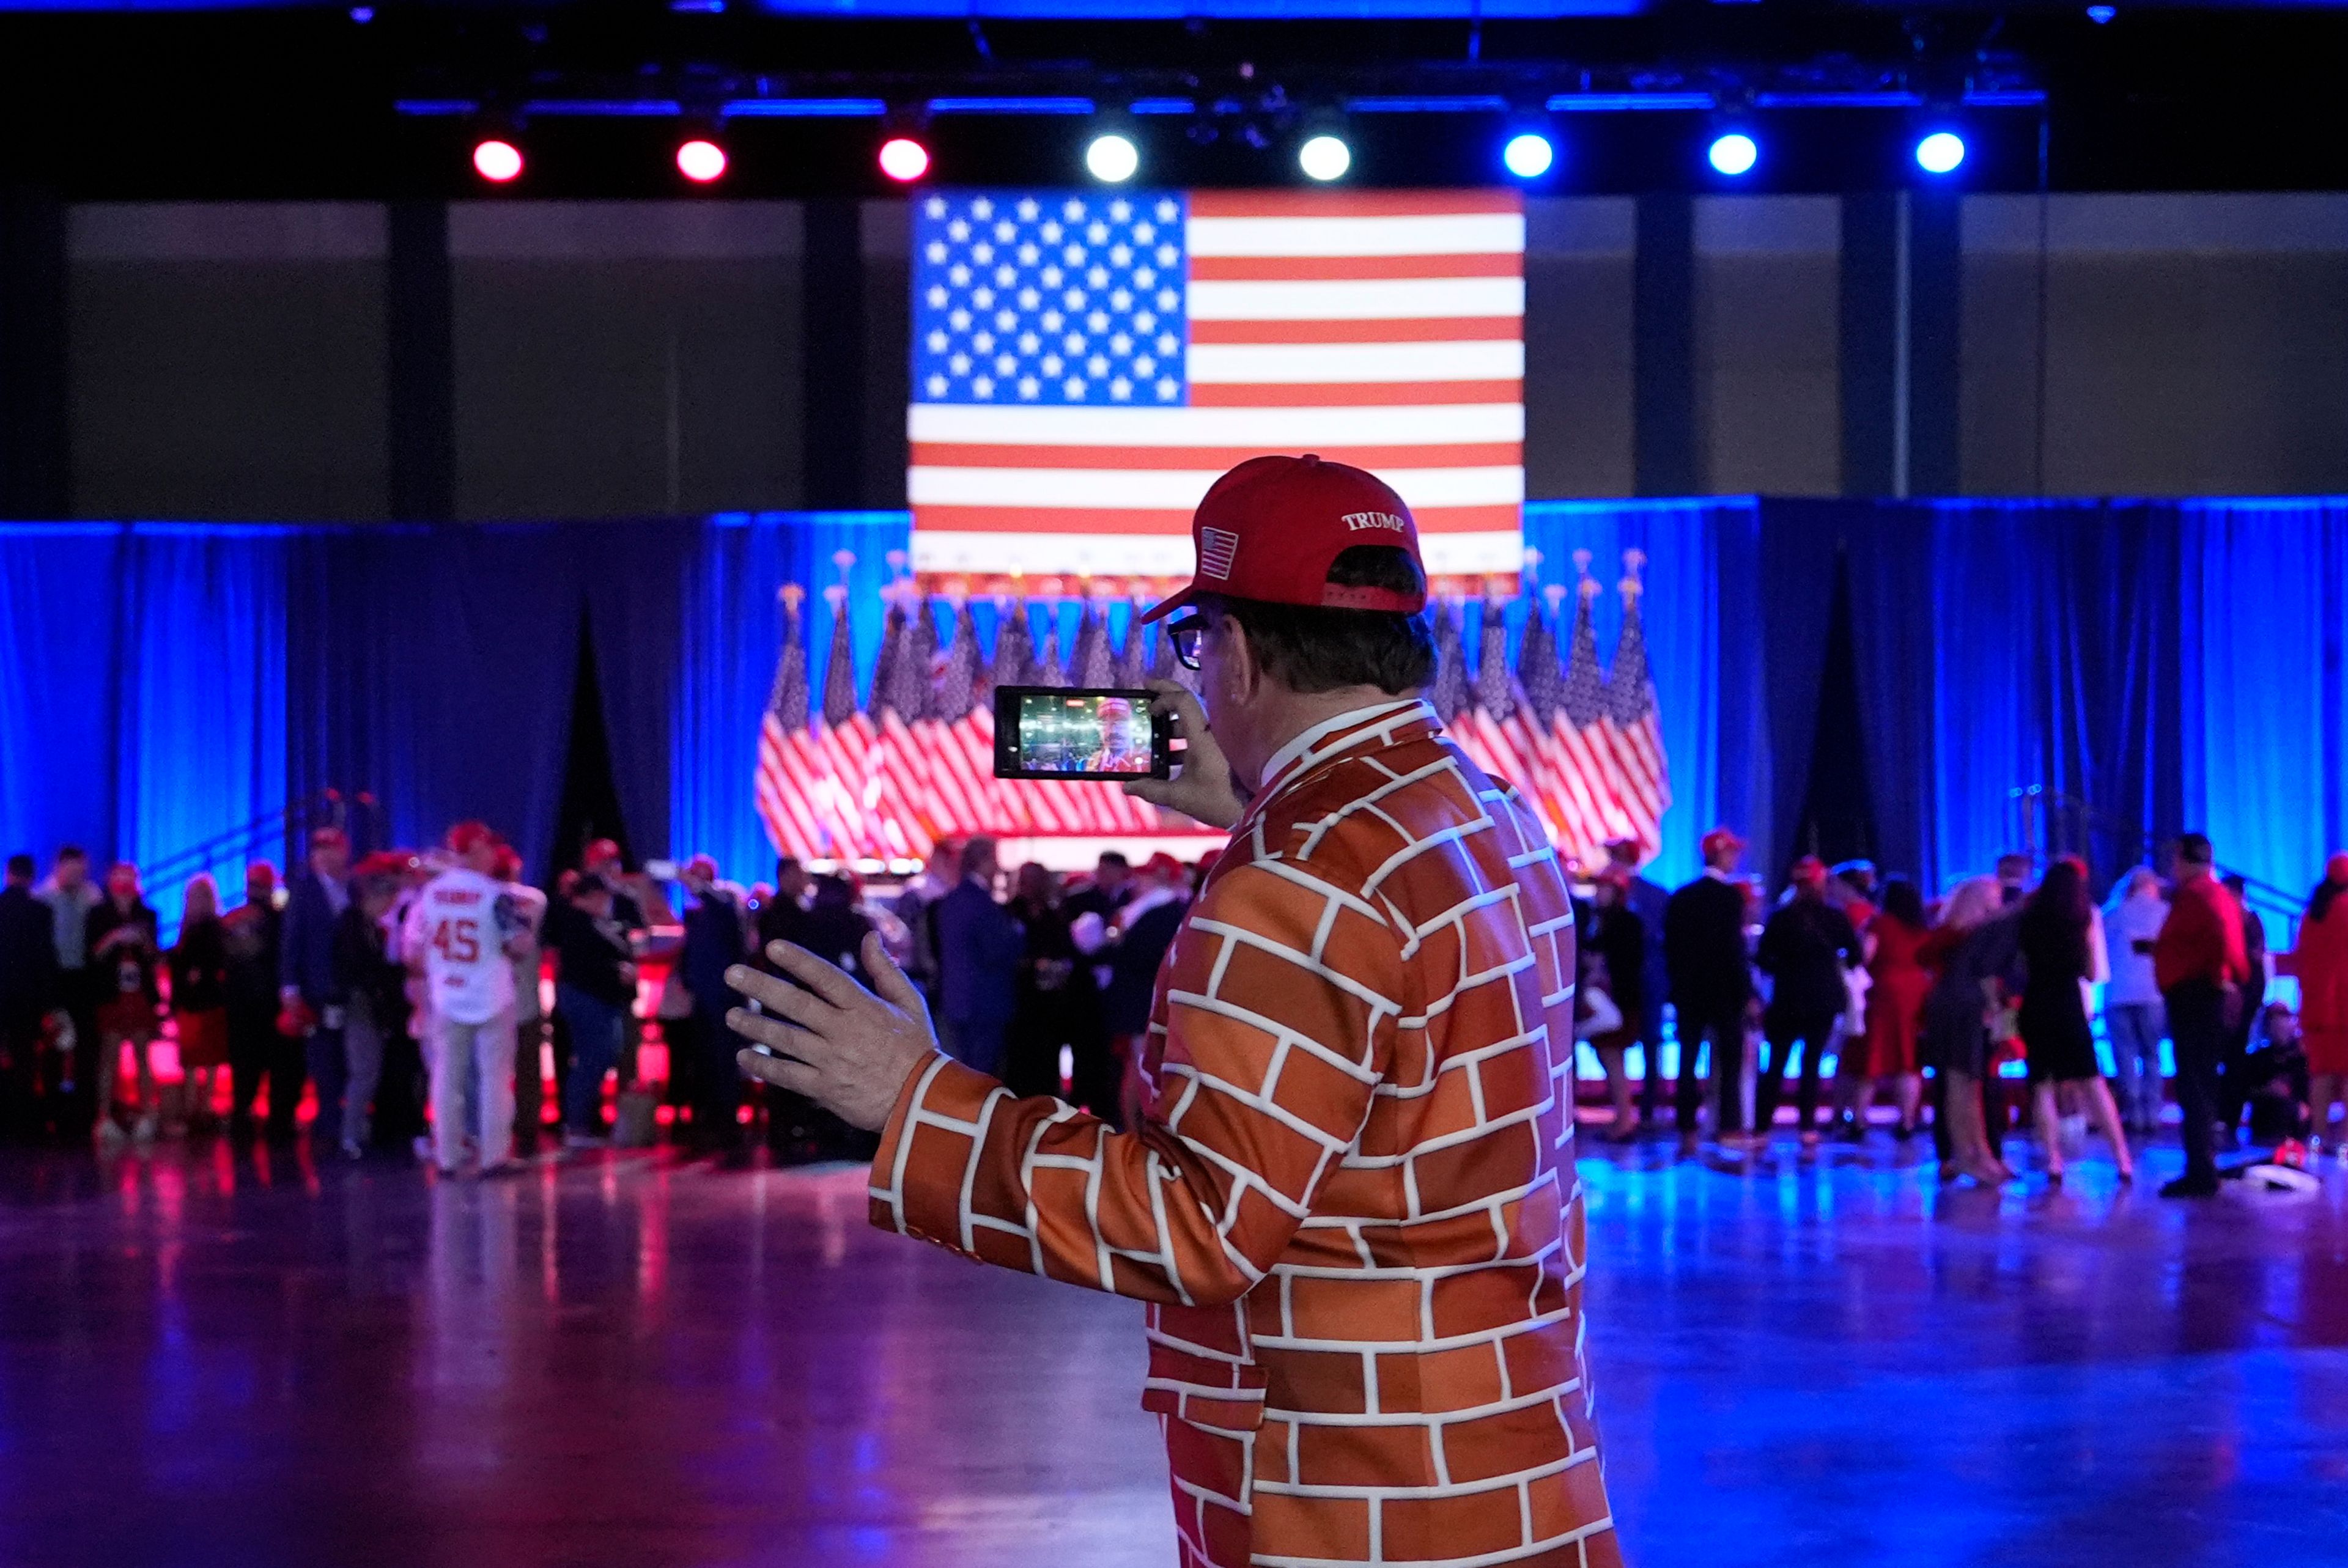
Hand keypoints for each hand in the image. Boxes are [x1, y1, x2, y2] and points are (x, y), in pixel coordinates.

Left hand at [728, 931, 940, 1131]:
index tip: (772, 948)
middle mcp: (844, 1031)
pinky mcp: (825, 1088)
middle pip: (796, 1004)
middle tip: (732, 975)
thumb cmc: (917, 1049)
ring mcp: (832, 1060)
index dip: (799, 961)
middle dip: (761, 987)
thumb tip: (869, 937)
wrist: (922, 1102)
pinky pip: (788, 1075)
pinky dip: (764, 1066)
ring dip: (755, 1026)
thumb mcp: (910, 1004)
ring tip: (732, 1016)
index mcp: (864, 1007)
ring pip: (786, 1039)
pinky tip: (744, 1057)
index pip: (826, 977)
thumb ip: (886, 970)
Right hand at [1122, 678, 1244, 829]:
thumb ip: (1152, 790)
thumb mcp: (1180, 797)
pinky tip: (1169, 757)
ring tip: (1153, 736)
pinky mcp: (1221, 750)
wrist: (1253, 809)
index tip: (1148, 705)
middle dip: (1165, 697)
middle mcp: (1211, 732)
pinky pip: (1198, 735)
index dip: (1163, 696)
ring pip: (1192, 721)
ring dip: (1172, 724)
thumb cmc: (1218, 800)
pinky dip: (1183, 739)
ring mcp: (1218, 740)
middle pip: (1187, 704)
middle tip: (1146, 696)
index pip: (1183, 700)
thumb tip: (1127, 787)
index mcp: (1202, 736)